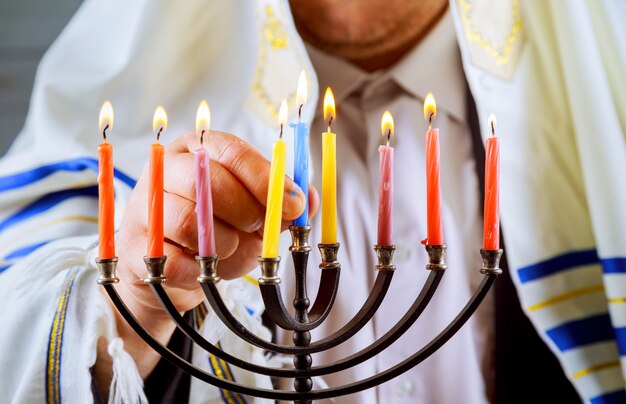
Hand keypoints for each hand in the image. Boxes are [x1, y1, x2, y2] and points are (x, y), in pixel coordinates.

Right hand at [96, 131, 318, 388]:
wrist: (172, 270)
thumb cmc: (219, 231)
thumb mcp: (255, 212)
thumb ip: (281, 205)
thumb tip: (309, 200)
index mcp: (200, 150)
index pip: (233, 152)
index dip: (266, 179)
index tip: (292, 205)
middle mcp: (167, 170)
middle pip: (207, 182)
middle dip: (246, 212)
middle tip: (257, 230)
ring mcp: (144, 207)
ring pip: (189, 222)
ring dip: (223, 245)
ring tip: (232, 250)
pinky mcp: (134, 247)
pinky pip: (171, 259)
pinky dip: (198, 270)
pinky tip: (204, 268)